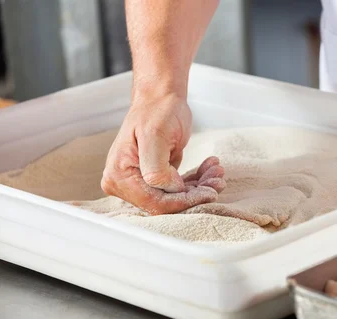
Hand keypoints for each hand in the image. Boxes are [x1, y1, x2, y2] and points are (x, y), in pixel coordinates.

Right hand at [101, 93, 225, 214]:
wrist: (161, 98)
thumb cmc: (156, 111)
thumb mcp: (155, 137)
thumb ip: (156, 169)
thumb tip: (169, 189)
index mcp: (119, 176)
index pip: (155, 202)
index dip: (184, 201)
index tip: (209, 193)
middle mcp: (125, 183)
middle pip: (167, 202)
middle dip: (196, 193)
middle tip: (218, 180)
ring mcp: (140, 182)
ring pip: (177, 196)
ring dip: (201, 186)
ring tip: (217, 171)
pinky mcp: (155, 178)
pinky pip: (179, 188)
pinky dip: (198, 181)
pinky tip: (210, 168)